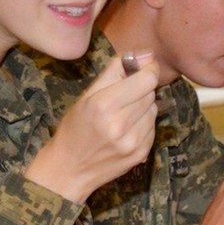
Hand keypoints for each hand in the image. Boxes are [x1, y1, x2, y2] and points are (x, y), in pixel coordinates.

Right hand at [26, 54, 157, 202]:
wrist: (69, 170)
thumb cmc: (75, 128)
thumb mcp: (87, 95)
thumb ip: (116, 71)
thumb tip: (147, 54)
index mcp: (103, 104)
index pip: (146, 80)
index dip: (149, 70)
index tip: (145, 68)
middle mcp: (120, 124)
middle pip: (150, 93)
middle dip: (141, 90)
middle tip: (123, 97)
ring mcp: (133, 142)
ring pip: (154, 110)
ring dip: (143, 108)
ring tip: (122, 115)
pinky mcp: (141, 154)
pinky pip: (153, 128)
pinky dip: (143, 125)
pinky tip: (126, 130)